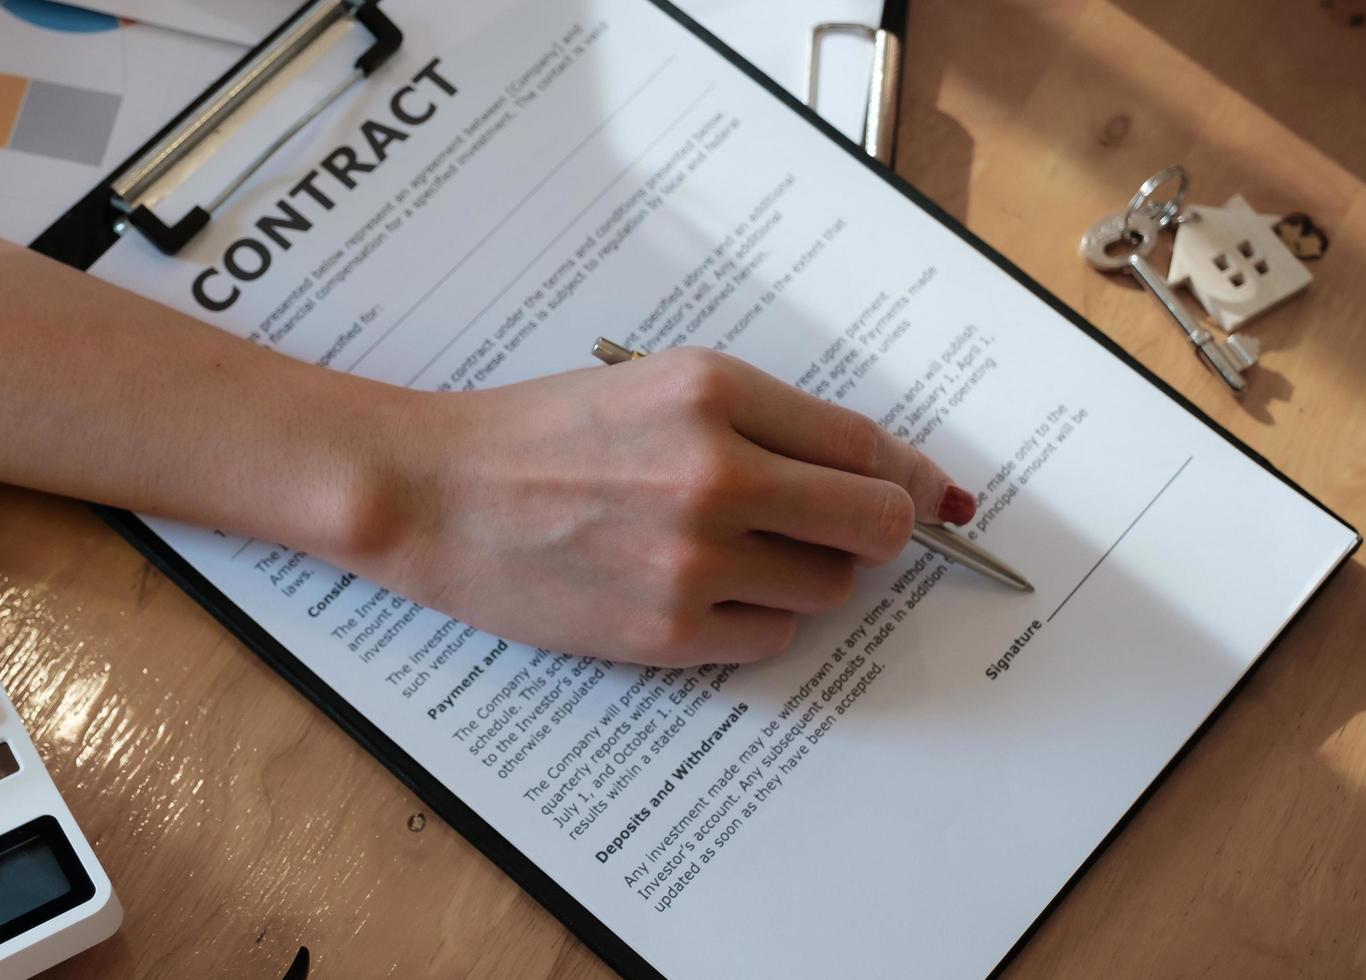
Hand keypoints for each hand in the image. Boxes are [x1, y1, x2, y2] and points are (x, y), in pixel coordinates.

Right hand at [361, 348, 973, 665]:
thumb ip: (769, 421)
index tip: (929, 496)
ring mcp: (692, 559)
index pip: (868, 446)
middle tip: (833, 530)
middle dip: (872, 532)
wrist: (436, 494)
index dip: (909, 477)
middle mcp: (716, 473)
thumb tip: (896, 475)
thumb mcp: (656, 387)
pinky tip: (694, 590)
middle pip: (876, 525)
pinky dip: (752, 620)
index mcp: (715, 393)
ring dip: (803, 576)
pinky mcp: (666, 630)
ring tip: (730, 553)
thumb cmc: (539, 435)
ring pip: (828, 589)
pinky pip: (770, 639)